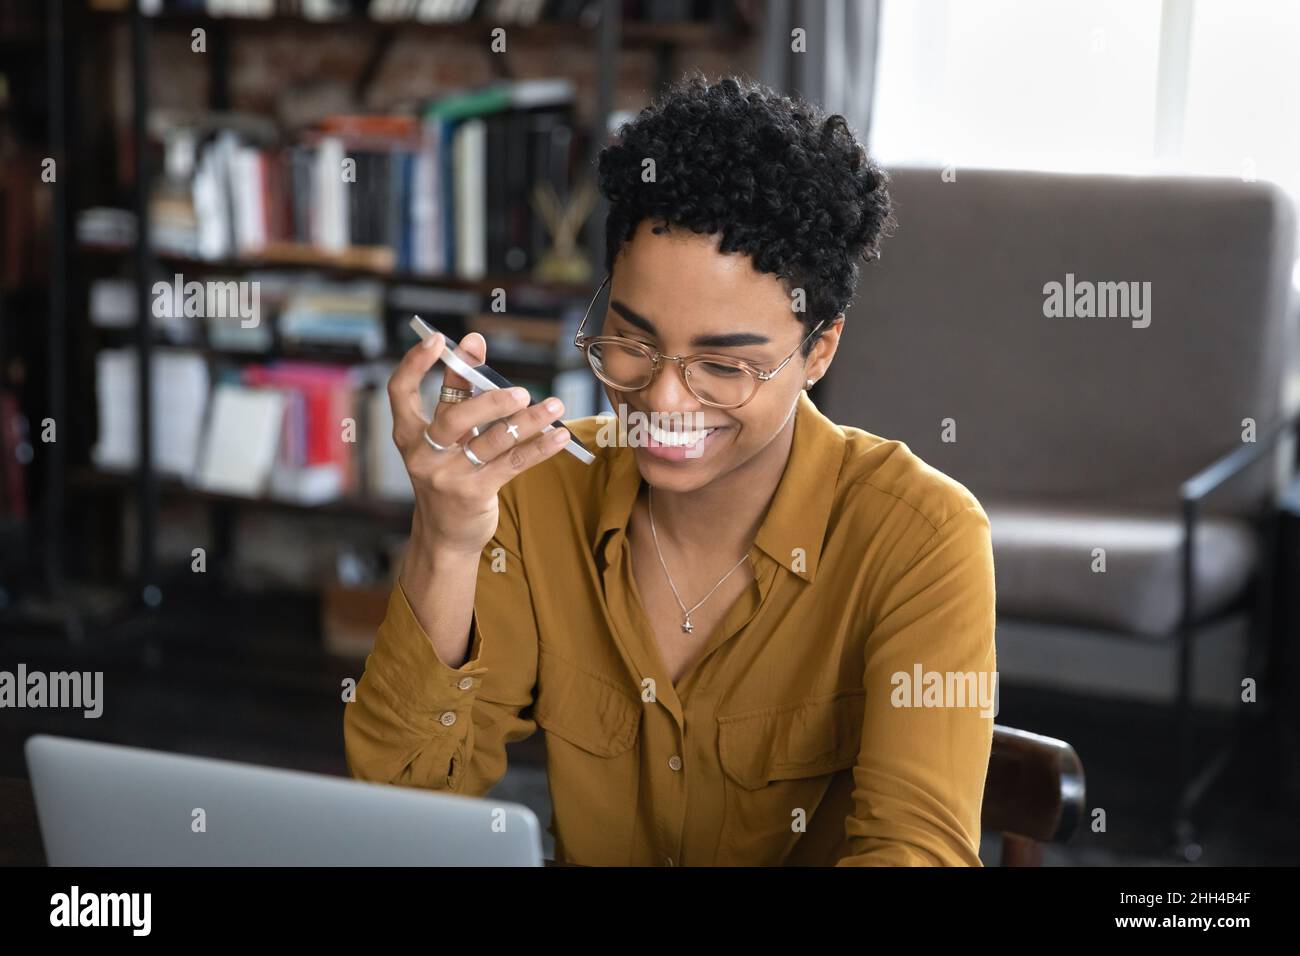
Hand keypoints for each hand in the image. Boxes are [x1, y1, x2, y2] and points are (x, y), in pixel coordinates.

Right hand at [387, 331, 569, 556]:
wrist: (444, 537)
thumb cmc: (447, 475)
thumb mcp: (443, 440)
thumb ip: (457, 396)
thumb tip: (475, 344)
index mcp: (408, 434)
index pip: (399, 391)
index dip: (415, 363)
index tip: (440, 340)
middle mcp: (424, 454)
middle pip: (454, 417)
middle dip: (489, 400)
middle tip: (520, 391)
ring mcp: (448, 475)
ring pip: (493, 440)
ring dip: (528, 421)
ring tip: (554, 405)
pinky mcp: (474, 493)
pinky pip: (513, 463)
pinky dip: (540, 447)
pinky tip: (560, 435)